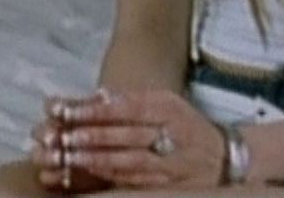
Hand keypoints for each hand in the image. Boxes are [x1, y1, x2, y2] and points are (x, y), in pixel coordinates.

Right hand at [29, 94, 107, 193]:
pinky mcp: (56, 175)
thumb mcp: (112, 115)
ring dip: (46, 156)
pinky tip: (65, 176)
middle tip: (54, 138)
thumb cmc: (115, 128)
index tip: (60, 111)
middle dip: (45, 134)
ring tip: (59, 158)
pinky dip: (54, 176)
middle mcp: (54, 133)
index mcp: (64, 114)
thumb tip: (102, 95)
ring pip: (37, 154)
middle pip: (38, 131)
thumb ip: (102, 108)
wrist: (121, 155)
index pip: (51, 106)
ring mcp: (53, 154)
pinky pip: (45, 177)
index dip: (53, 108)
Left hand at [41, 88, 229, 190]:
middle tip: (59, 136)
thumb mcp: (164, 102)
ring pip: (126, 160)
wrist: (224, 158)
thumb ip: (130, 100)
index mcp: (166, 107)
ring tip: (67, 156)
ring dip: (94, 158)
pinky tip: (88, 171)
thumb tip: (94, 98)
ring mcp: (169, 163)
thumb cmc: (186, 126)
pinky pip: (132, 180)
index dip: (93, 110)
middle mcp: (170, 133)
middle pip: (123, 134)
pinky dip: (108, 175)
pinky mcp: (167, 186)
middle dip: (88, 136)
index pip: (124, 106)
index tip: (65, 111)